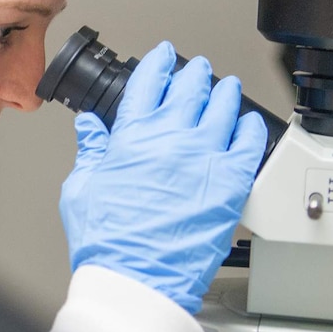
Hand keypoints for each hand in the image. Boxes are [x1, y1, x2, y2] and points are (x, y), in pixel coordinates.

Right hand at [59, 41, 266, 313]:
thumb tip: (90, 125)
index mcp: (133, 135)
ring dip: (224, 91)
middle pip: (189, 87)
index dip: (156, 62)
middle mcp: (171, 138)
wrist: (136, 276)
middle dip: (193, 71)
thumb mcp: (82, 187)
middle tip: (196, 66)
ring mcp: (204, 157)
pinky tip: (248, 123)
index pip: (148, 82)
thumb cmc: (108, 238)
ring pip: (223, 107)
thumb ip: (91, 149)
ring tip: (226, 86)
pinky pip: (249, 143)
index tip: (162, 55)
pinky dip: (250, 127)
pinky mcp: (230, 182)